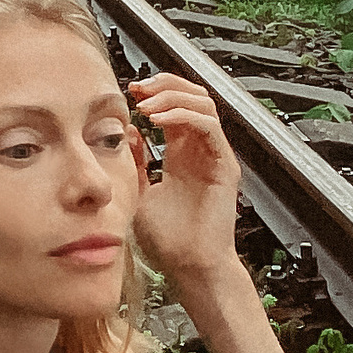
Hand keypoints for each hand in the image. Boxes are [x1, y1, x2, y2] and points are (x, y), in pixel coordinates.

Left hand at [125, 72, 240, 288]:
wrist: (189, 268)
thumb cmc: (169, 241)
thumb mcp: (139, 193)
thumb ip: (136, 164)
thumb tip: (127, 133)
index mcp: (182, 155)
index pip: (175, 107)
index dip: (155, 92)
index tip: (129, 91)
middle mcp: (200, 151)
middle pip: (193, 96)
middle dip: (165, 84)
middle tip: (139, 88)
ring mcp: (215, 156)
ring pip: (204, 104)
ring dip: (173, 96)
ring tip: (147, 104)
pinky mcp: (225, 166)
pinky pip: (209, 127)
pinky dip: (184, 116)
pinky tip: (158, 121)